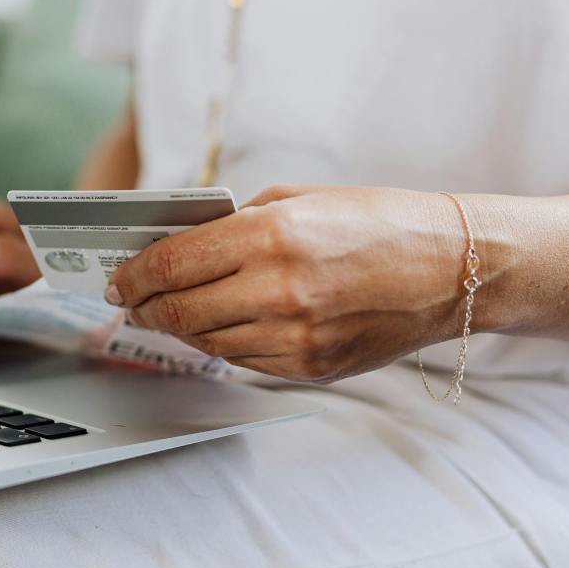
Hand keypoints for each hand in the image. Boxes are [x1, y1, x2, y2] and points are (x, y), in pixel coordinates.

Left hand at [107, 184, 473, 382]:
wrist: (451, 268)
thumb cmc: (375, 222)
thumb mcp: (297, 199)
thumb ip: (233, 224)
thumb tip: (173, 245)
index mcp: (272, 236)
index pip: (172, 264)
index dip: (132, 275)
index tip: (117, 279)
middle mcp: (279, 291)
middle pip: (177, 310)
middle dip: (143, 306)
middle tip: (130, 301)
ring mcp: (296, 337)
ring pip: (204, 341)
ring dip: (178, 327)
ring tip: (168, 311)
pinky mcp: (310, 368)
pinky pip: (242, 360)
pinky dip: (220, 343)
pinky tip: (218, 325)